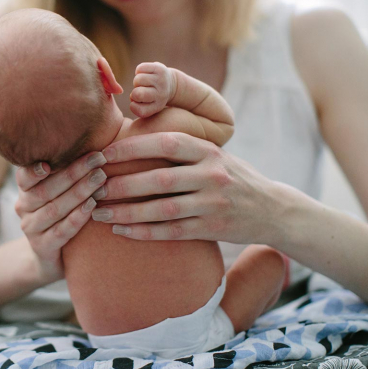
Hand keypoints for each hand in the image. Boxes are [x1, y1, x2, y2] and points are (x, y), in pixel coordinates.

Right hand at [15, 151, 107, 282]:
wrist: (48, 257)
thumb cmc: (61, 214)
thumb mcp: (57, 191)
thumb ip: (66, 168)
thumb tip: (92, 138)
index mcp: (25, 190)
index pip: (25, 176)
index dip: (34, 169)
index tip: (50, 162)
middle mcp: (23, 207)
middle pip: (46, 189)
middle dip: (73, 173)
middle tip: (98, 159)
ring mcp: (31, 228)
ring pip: (54, 209)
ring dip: (78, 193)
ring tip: (100, 179)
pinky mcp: (42, 247)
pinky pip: (60, 232)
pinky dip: (76, 218)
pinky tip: (91, 207)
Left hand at [92, 132, 283, 244]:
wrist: (274, 209)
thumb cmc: (232, 177)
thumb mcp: (214, 154)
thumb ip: (183, 148)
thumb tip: (133, 136)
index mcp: (209, 151)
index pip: (166, 144)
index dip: (132, 148)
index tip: (103, 154)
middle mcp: (212, 175)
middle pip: (159, 179)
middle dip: (122, 184)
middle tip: (93, 187)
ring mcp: (213, 204)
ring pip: (162, 209)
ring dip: (126, 212)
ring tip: (98, 213)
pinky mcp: (212, 229)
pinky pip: (171, 232)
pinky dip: (143, 232)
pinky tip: (120, 231)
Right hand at [129, 62, 175, 118]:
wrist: (170, 84)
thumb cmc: (152, 97)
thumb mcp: (147, 106)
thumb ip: (136, 106)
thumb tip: (132, 97)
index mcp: (157, 106)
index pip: (138, 110)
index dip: (133, 106)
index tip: (138, 103)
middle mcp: (161, 94)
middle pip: (136, 94)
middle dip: (134, 92)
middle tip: (141, 91)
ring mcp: (161, 80)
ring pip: (137, 80)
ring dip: (137, 81)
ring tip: (144, 83)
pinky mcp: (160, 68)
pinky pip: (139, 69)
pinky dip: (139, 71)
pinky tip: (146, 74)